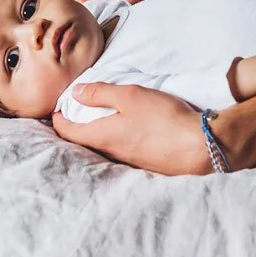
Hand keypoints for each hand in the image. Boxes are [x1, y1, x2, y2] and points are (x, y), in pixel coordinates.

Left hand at [51, 82, 210, 174]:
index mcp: (102, 136)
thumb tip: (75, 93)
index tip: (56, 110)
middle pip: (83, 142)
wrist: (200, 147)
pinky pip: (121, 151)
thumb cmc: (162, 119)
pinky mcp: (145, 164)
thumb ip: (101, 93)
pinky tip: (127, 130)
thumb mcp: (130, 96)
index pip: (67, 131)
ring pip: (103, 148)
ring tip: (99, 119)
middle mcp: (111, 153)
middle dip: (75, 128)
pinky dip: (116, 140)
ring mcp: (128, 161)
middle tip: (74, 114)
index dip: (57, 119)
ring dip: (96, 134)